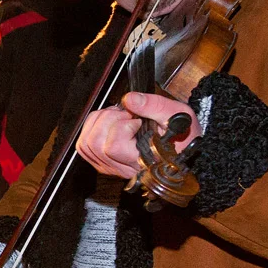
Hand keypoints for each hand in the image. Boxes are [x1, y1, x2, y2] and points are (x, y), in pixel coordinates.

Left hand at [77, 92, 196, 179]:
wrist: (184, 149)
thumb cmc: (183, 135)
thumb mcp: (178, 114)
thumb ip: (154, 106)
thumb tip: (128, 99)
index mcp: (143, 161)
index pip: (113, 147)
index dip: (122, 126)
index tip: (138, 120)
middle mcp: (123, 169)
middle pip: (95, 143)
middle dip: (108, 119)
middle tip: (127, 115)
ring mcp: (110, 168)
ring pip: (86, 144)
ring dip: (99, 122)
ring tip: (119, 117)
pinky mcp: (103, 163)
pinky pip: (84, 146)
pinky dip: (92, 127)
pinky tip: (110, 123)